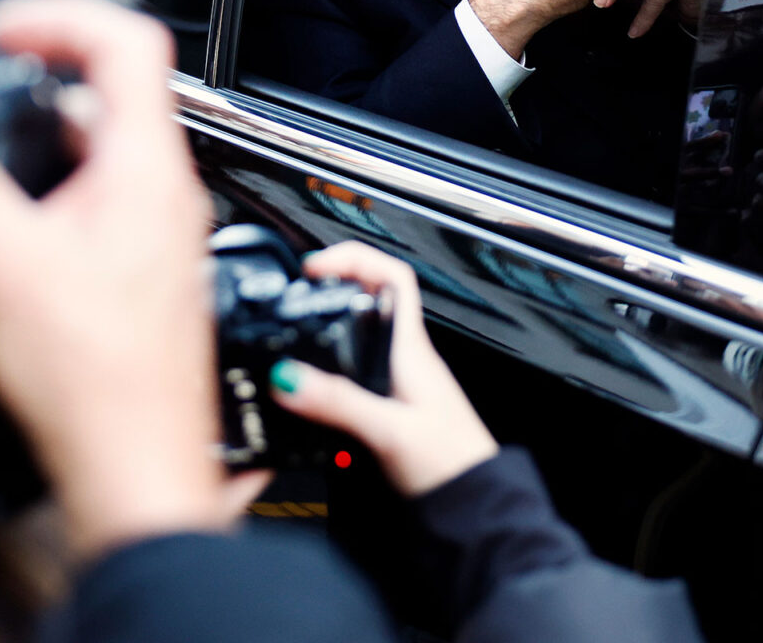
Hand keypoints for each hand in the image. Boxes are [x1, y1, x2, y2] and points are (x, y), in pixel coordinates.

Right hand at [0, 0, 225, 562]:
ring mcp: (151, 234)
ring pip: (93, 151)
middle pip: (105, 92)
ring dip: (31, 138)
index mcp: (145, 169)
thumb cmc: (94, 380)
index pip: (126, 39)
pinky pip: (88, 202)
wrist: (133, 469)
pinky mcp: (133, 273)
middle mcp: (161, 193)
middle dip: (29, 79)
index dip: (57, 15)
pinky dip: (40, 191)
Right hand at [268, 242, 496, 497]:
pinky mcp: (392, 405)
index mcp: (410, 350)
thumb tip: (290, 376)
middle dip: (332, 286)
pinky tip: (316, 384)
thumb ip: (339, 403)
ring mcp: (400, 380)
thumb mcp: (389, 429)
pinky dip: (333, 366)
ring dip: (331, 325)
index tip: (314, 267)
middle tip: (296, 294)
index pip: (391, 276)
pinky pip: (359, 368)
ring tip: (298, 329)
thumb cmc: (450, 463)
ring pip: (362, 334)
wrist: (473, 503)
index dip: (353, 258)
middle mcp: (406, 357)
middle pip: (370, 299)